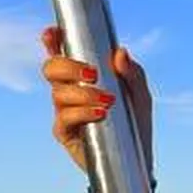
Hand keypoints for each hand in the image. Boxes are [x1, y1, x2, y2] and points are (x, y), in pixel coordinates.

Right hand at [41, 25, 152, 175]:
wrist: (136, 159)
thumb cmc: (136, 122)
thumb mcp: (140, 96)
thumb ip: (133, 74)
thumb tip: (120, 52)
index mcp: (84, 76)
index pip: (62, 54)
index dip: (52, 41)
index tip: (52, 33)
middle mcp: (69, 90)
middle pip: (51, 68)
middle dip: (67, 65)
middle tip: (93, 73)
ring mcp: (64, 111)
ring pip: (58, 92)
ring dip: (82, 93)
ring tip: (107, 101)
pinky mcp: (65, 132)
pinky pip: (64, 117)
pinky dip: (82, 112)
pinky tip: (100, 113)